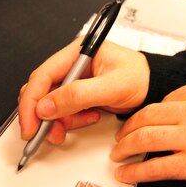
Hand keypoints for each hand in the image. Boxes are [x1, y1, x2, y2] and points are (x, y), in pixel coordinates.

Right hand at [17, 40, 149, 144]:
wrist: (154, 87)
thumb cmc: (141, 78)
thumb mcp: (113, 86)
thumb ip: (79, 95)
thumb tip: (46, 106)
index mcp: (79, 52)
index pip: (43, 76)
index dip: (32, 102)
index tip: (31, 125)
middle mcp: (73, 64)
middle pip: (41, 91)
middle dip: (43, 115)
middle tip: (48, 133)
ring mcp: (75, 80)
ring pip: (50, 105)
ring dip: (59, 120)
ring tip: (80, 122)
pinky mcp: (78, 94)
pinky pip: (63, 111)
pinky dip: (71, 120)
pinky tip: (90, 117)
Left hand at [110, 78, 185, 185]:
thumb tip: (178, 104)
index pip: (164, 99)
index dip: (147, 113)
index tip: (140, 121)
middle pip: (147, 116)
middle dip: (127, 129)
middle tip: (121, 137)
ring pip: (145, 139)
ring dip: (125, 148)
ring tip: (118, 154)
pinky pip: (155, 167)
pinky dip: (135, 172)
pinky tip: (127, 174)